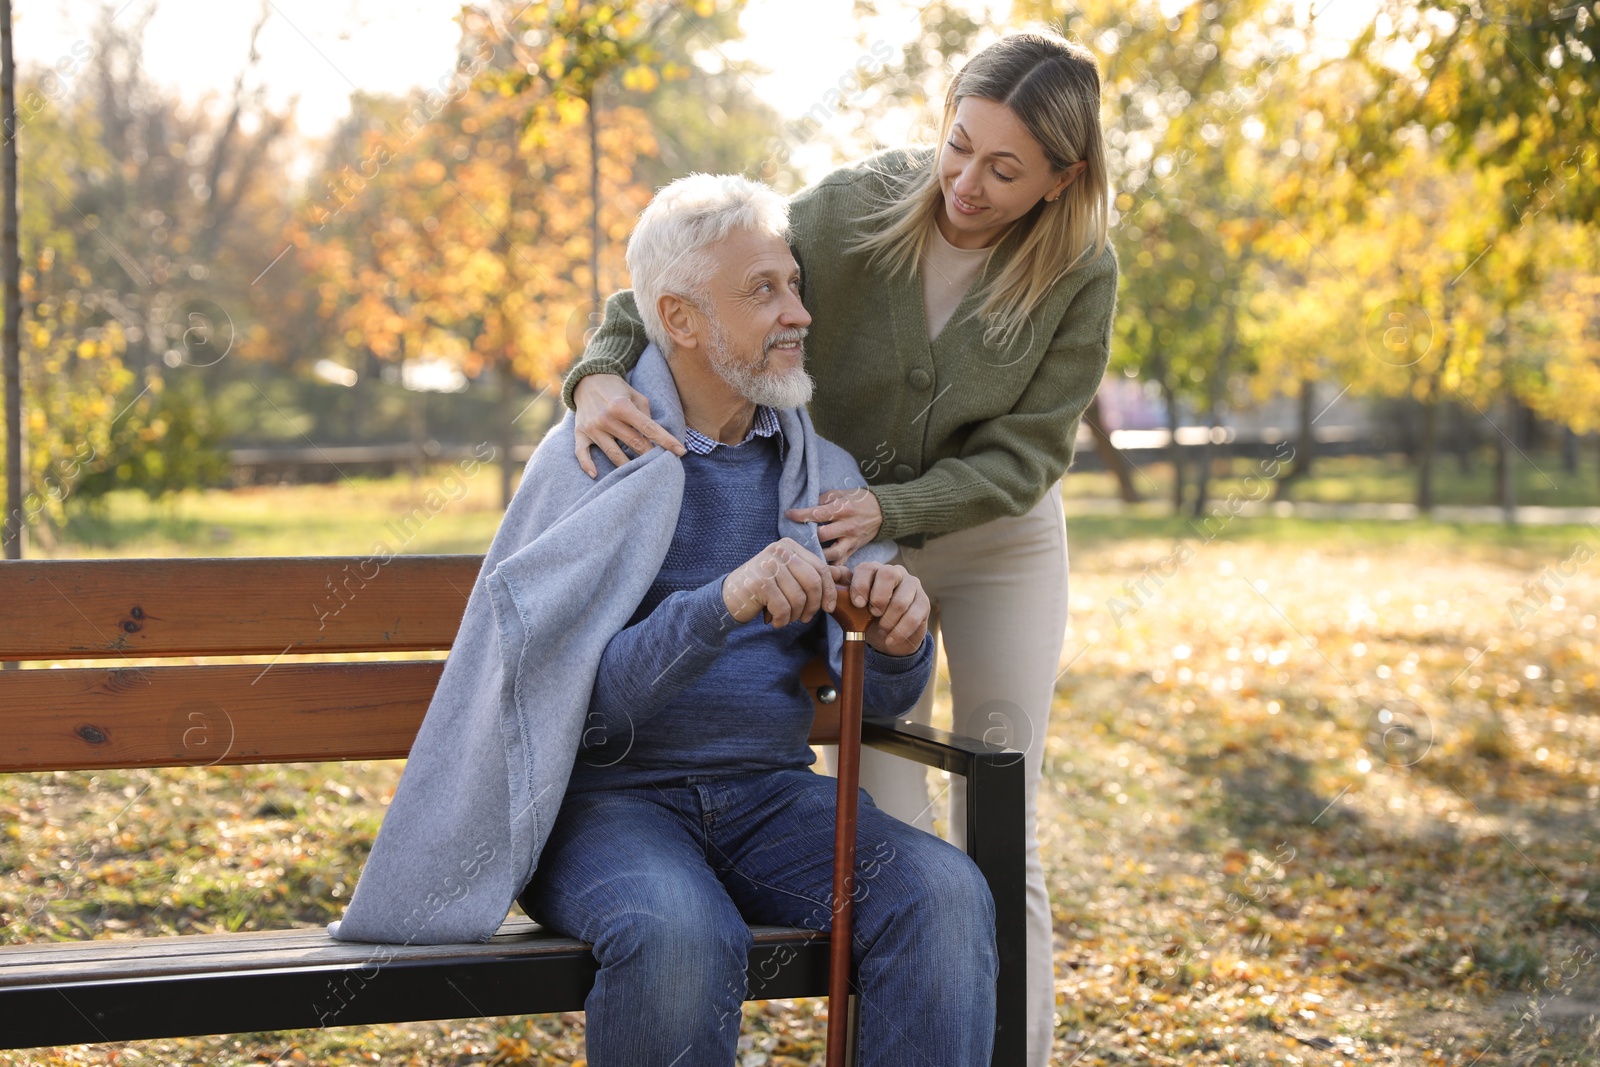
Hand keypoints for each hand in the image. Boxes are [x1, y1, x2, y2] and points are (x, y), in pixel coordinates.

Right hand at [573, 373, 686, 477]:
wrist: (587, 380)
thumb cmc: (617, 389)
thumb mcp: (635, 395)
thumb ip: (646, 414)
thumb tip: (656, 436)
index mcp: (622, 406)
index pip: (649, 427)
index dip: (666, 441)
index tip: (680, 452)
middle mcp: (607, 418)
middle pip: (634, 443)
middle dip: (651, 456)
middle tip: (665, 466)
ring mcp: (592, 428)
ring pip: (613, 453)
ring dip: (628, 466)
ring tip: (642, 475)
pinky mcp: (580, 433)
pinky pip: (582, 453)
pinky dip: (587, 465)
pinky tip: (596, 475)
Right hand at [722, 538, 850, 627]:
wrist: (728, 598)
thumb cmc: (763, 589)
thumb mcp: (790, 577)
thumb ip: (814, 574)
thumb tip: (845, 575)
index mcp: (788, 546)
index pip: (820, 568)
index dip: (829, 591)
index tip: (828, 608)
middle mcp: (779, 550)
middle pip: (813, 582)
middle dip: (813, 606)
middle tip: (805, 618)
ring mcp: (768, 565)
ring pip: (799, 598)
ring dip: (795, 615)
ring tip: (786, 618)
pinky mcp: (759, 583)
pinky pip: (784, 608)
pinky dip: (782, 620)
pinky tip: (775, 622)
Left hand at [785, 487, 883, 563]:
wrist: (882, 512)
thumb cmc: (858, 500)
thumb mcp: (841, 493)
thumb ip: (823, 500)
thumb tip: (805, 508)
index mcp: (843, 509)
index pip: (818, 513)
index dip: (801, 515)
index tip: (788, 514)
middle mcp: (847, 526)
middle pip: (823, 535)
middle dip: (808, 536)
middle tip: (795, 537)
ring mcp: (852, 541)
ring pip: (833, 554)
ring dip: (817, 555)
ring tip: (804, 554)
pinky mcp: (854, 550)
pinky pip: (841, 564)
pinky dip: (830, 568)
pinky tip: (818, 568)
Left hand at [845, 561, 929, 656]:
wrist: (888, 636)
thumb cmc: (866, 615)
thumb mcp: (850, 604)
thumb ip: (840, 588)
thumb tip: (829, 572)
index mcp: (875, 570)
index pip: (867, 568)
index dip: (861, 585)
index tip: (857, 605)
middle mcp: (895, 572)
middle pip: (888, 575)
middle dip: (878, 598)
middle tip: (873, 615)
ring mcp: (912, 586)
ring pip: (901, 600)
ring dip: (888, 620)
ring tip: (882, 629)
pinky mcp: (923, 603)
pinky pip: (913, 617)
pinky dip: (899, 632)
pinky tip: (890, 639)